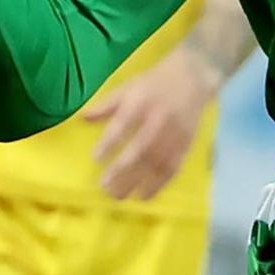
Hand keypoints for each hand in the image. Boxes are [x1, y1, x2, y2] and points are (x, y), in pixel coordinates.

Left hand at [84, 51, 216, 200]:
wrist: (193, 78)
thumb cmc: (154, 84)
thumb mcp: (128, 87)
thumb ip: (106, 105)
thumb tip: (82, 119)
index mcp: (141, 102)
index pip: (123, 124)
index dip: (110, 142)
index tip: (95, 158)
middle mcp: (159, 119)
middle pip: (141, 148)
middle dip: (122, 170)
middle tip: (104, 187)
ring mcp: (174, 134)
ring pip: (156, 163)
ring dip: (138, 182)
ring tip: (119, 196)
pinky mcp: (186, 145)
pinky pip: (173, 168)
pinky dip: (159, 184)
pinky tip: (144, 196)